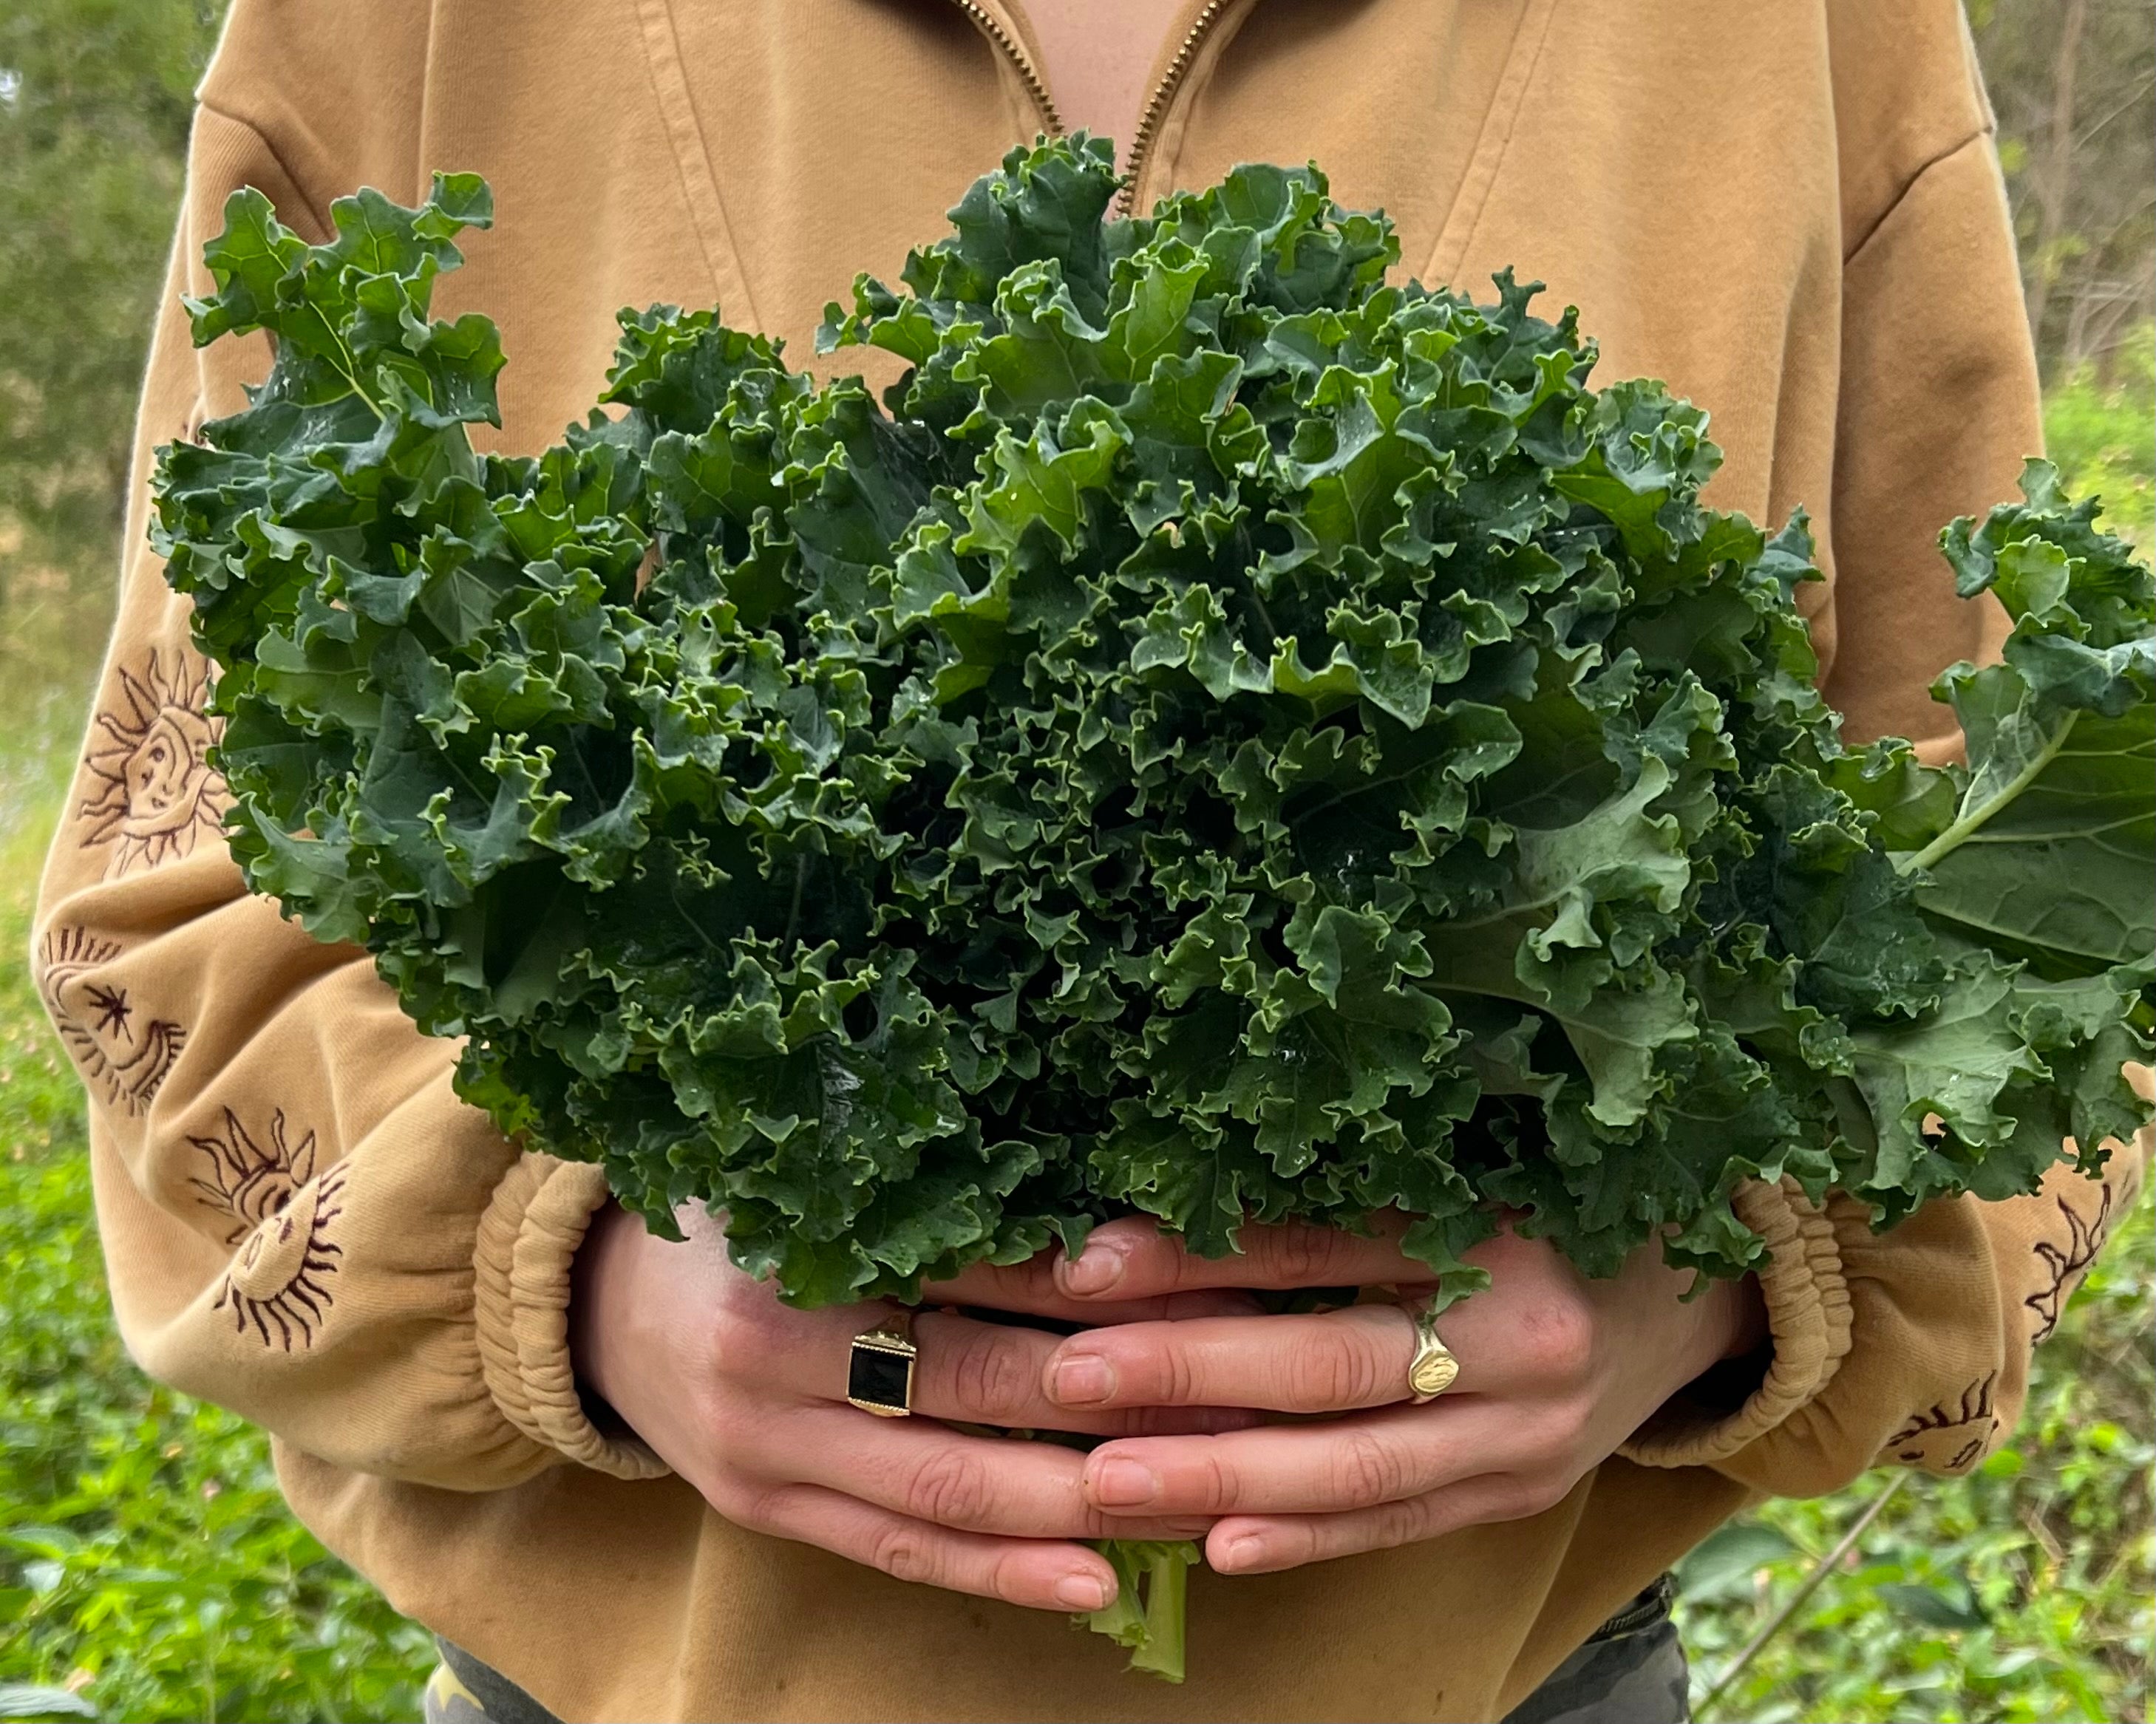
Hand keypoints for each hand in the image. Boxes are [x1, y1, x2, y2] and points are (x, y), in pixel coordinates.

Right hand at [568, 1203, 1260, 1613]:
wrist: (595, 1307)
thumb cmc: (738, 1219)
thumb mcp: (815, 1171)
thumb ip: (930, 1179)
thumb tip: (1101, 1196)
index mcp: (799, 1236)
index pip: (980, 1260)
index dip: (1097, 1277)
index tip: (1214, 1278)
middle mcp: (779, 1349)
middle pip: (979, 1379)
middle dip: (1118, 1396)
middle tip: (1242, 1394)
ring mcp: (770, 1447)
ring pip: (951, 1485)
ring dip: (1084, 1499)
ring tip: (1198, 1496)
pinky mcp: (772, 1512)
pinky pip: (902, 1552)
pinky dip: (999, 1572)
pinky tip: (1093, 1580)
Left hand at [1033, 1214, 1766, 1575]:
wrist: (1704, 1299)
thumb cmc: (1562, 1211)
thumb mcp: (1472, 1173)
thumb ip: (1350, 1191)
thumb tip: (1182, 1191)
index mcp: (1503, 1233)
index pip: (1323, 1248)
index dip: (1200, 1258)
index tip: (1086, 1263)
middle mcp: (1523, 1346)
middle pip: (1332, 1366)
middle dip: (1188, 1374)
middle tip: (1068, 1374)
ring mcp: (1528, 1439)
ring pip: (1357, 1468)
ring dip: (1222, 1477)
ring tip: (1106, 1478)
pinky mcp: (1519, 1499)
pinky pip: (1399, 1525)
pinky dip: (1307, 1540)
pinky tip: (1216, 1547)